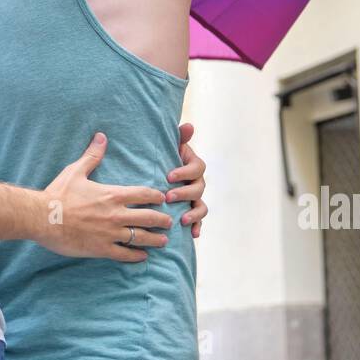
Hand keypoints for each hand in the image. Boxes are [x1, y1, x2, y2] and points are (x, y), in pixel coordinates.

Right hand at [37, 133, 173, 261]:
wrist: (43, 217)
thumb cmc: (58, 194)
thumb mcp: (76, 171)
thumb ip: (92, 156)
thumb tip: (101, 137)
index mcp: (112, 195)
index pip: (143, 194)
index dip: (155, 197)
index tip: (162, 198)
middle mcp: (116, 214)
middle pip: (148, 217)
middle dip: (161, 220)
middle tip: (169, 222)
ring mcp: (110, 233)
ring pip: (140, 237)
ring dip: (155, 239)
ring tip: (164, 241)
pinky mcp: (101, 248)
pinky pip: (124, 254)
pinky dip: (136, 256)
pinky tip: (142, 256)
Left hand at [169, 122, 208, 238]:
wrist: (158, 173)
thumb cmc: (162, 158)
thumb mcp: (169, 146)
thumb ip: (179, 137)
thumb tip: (189, 125)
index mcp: (193, 165)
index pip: (197, 168)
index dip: (184, 172)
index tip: (169, 176)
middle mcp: (197, 181)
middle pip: (199, 188)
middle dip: (184, 193)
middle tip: (168, 197)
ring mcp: (196, 198)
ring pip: (201, 206)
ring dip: (194, 213)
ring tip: (182, 219)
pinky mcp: (192, 210)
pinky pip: (199, 220)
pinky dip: (197, 227)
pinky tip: (193, 234)